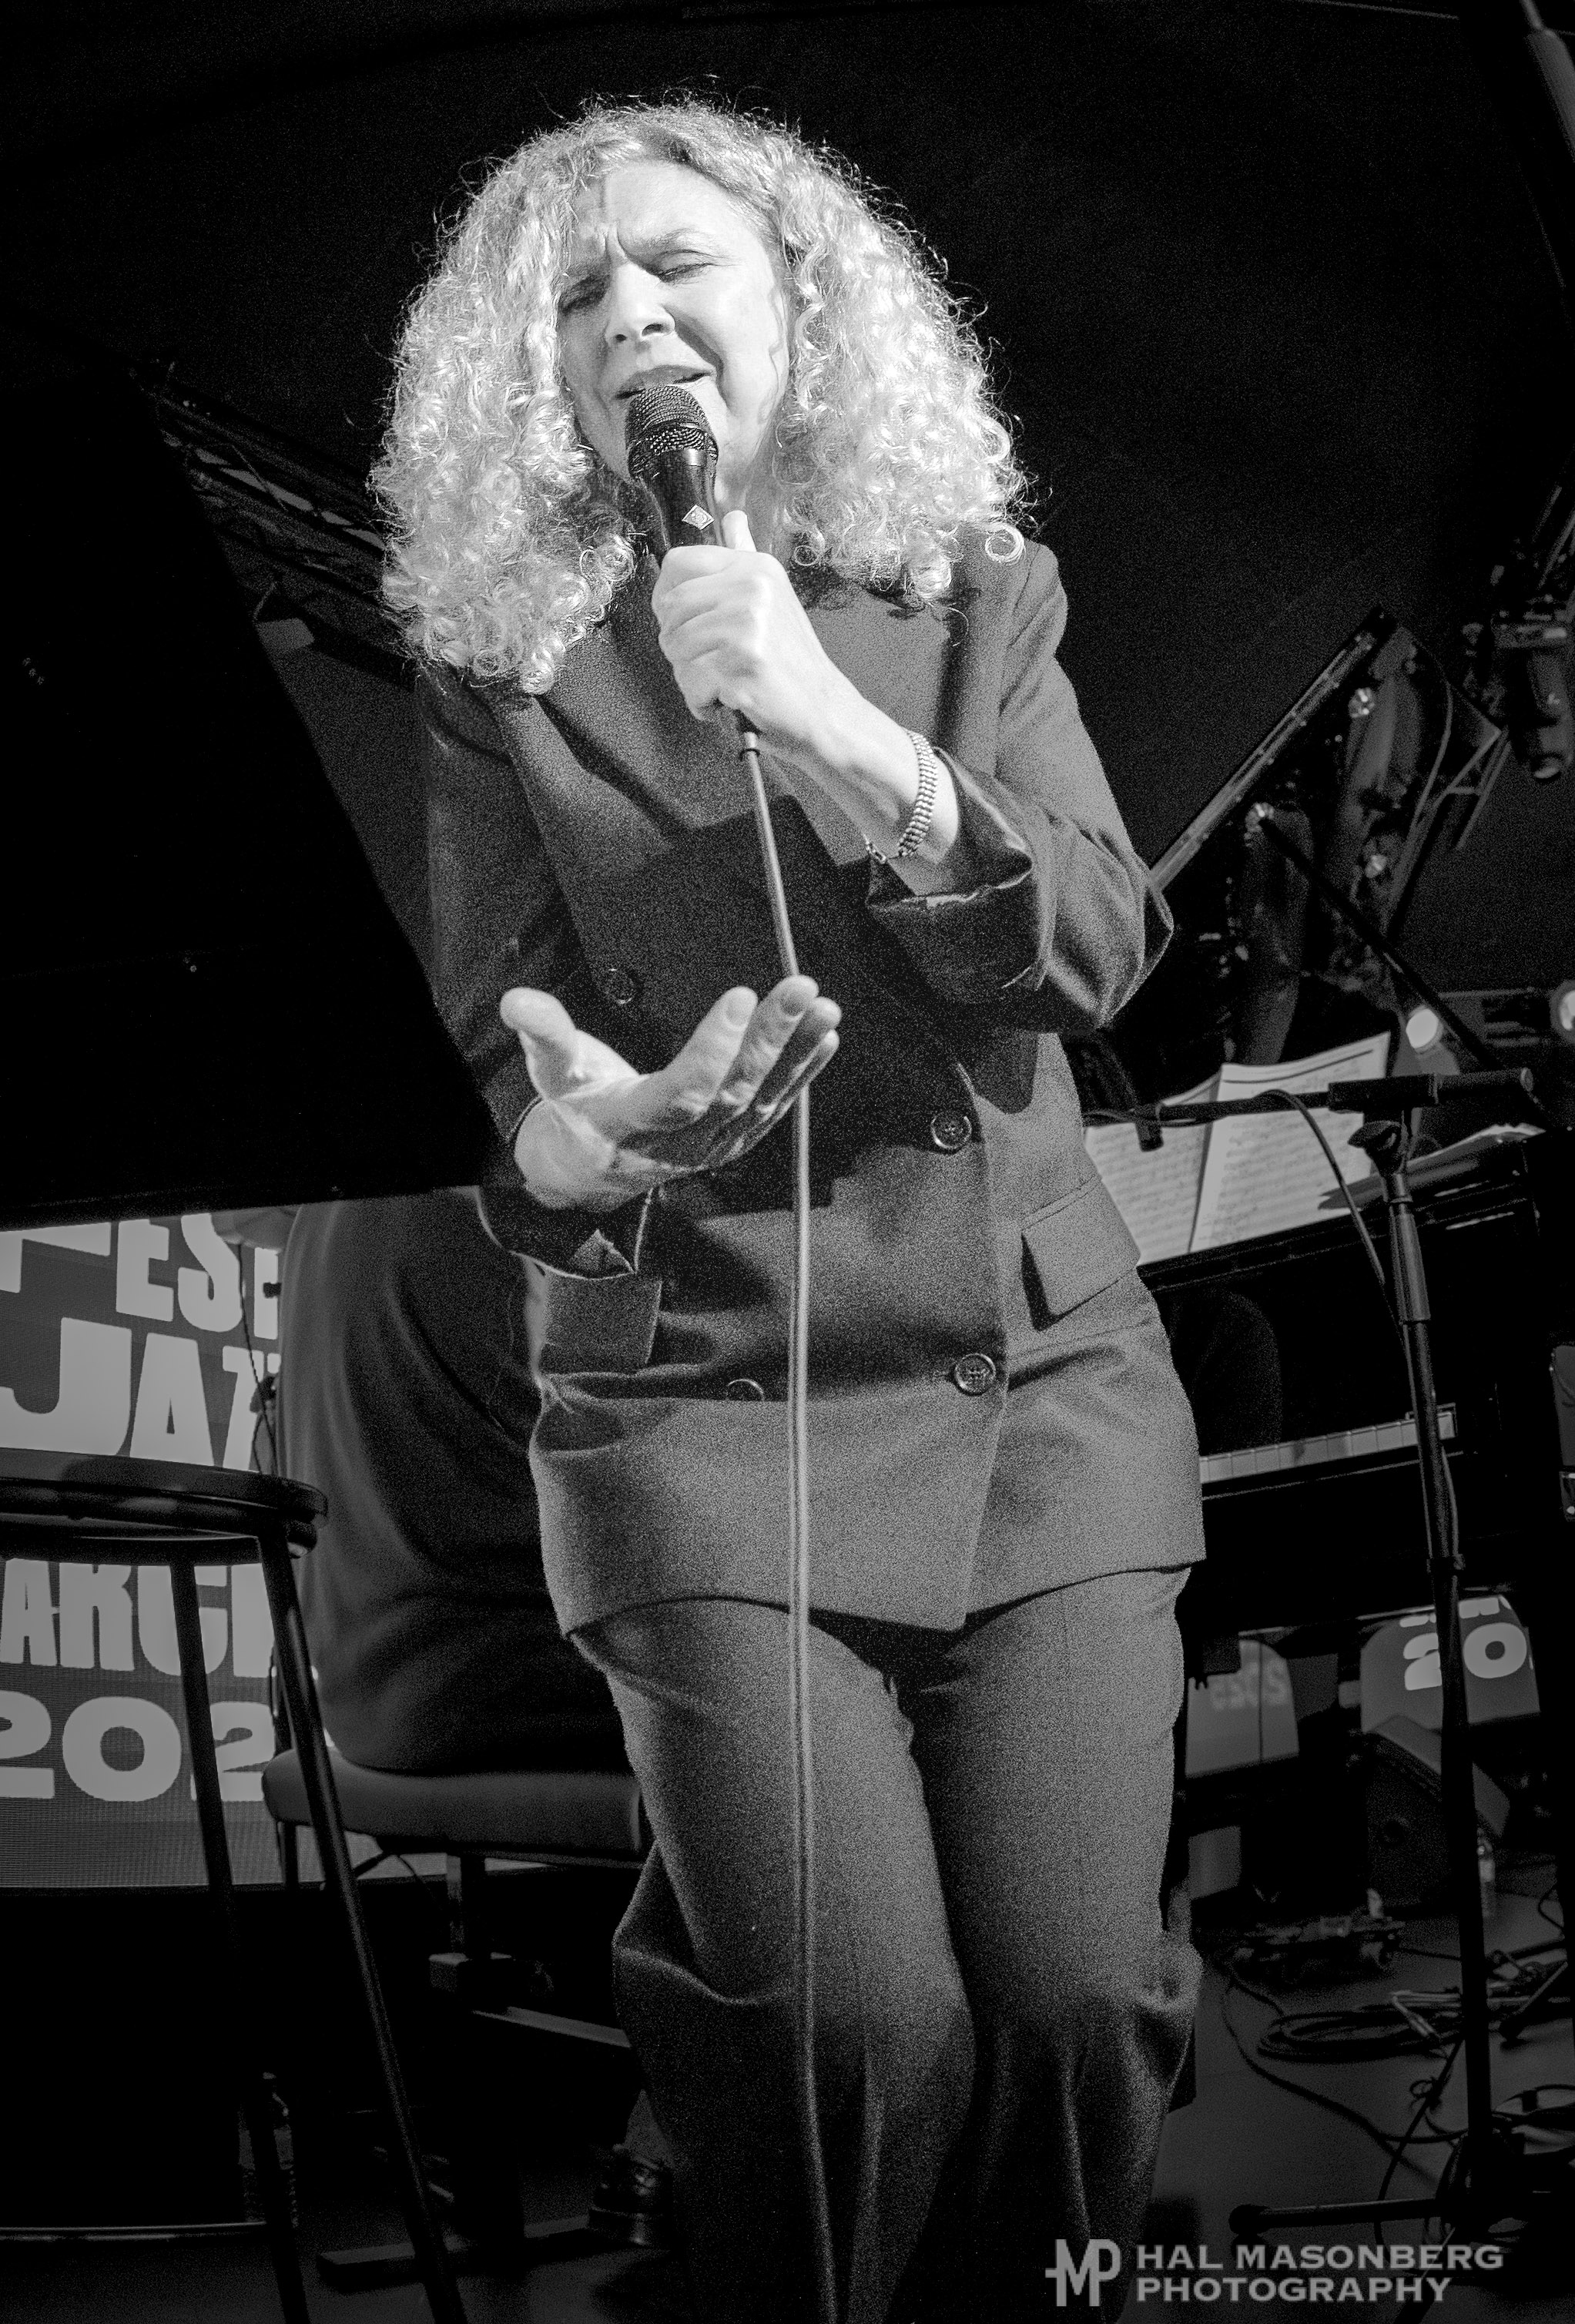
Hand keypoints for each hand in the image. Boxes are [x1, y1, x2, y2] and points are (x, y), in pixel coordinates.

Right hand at [501, 976, 840, 1211]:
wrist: (593, 1172)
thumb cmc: (576, 1112)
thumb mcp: (553, 1075)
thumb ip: (544, 1036)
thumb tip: (516, 1000)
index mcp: (632, 1125)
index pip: (681, 1092)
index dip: (711, 1050)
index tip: (738, 995)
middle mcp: (680, 1144)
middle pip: (732, 1092)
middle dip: (769, 1038)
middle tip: (799, 988)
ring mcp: (714, 1147)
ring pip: (761, 1100)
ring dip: (796, 1053)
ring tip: (822, 1007)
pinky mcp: (735, 1142)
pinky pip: (775, 1110)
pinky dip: (803, 1074)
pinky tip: (825, 1037)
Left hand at [651, 510, 861, 771]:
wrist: (822, 709)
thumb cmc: (789, 661)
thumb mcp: (772, 597)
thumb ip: (745, 558)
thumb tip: (733, 517)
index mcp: (754, 567)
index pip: (677, 563)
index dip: (666, 598)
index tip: (682, 622)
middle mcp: (752, 588)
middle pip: (669, 610)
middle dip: (678, 645)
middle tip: (712, 663)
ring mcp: (748, 625)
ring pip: (675, 648)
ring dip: (691, 677)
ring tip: (724, 682)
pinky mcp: (742, 664)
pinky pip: (689, 682)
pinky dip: (701, 701)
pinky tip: (729, 700)